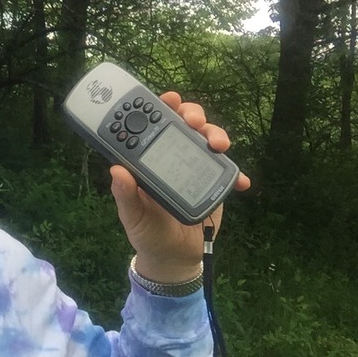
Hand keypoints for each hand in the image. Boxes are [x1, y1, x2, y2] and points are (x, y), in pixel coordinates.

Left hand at [109, 92, 250, 282]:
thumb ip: (125, 194)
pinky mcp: (214, 185)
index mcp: (149, 161)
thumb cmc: (147, 232)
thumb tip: (116, 169)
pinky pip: (228, 174)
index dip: (160, 108)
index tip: (168, 98)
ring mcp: (195, 169)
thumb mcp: (132, 215)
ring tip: (218, 146)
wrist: (173, 258)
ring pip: (208, 141)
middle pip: (185, 126)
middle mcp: (173, 158)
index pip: (154, 126)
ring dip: (216, 136)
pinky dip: (237, 175)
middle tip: (193, 121)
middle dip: (192, 115)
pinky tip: (241, 181)